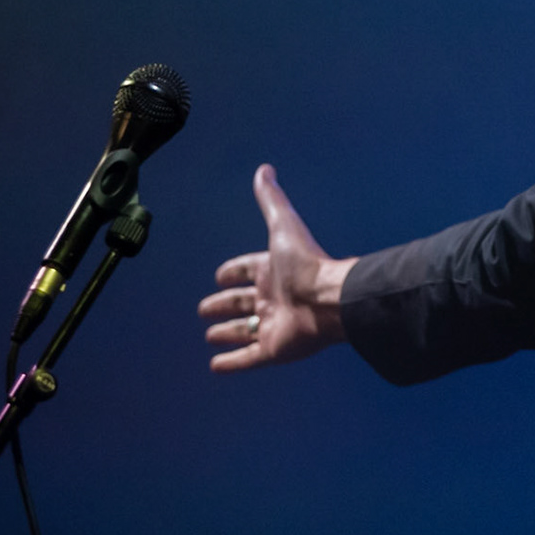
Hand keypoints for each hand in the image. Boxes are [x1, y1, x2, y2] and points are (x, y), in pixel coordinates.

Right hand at [198, 163, 354, 372]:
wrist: (330, 300)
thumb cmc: (306, 263)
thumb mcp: (283, 226)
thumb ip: (272, 200)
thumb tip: (264, 169)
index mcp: (273, 271)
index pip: (247, 271)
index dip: (234, 273)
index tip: (220, 276)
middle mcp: (272, 298)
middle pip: (242, 302)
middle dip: (224, 305)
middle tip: (204, 309)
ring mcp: (272, 326)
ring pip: (244, 331)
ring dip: (227, 334)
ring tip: (211, 335)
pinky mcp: (273, 350)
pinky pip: (248, 359)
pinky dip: (231, 363)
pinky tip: (215, 365)